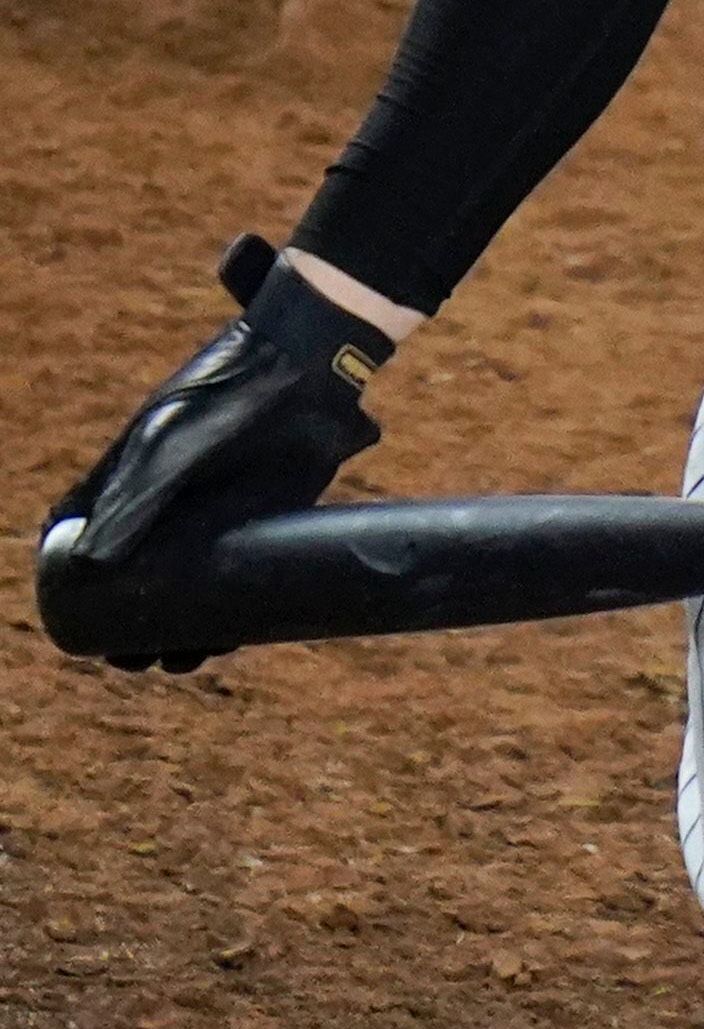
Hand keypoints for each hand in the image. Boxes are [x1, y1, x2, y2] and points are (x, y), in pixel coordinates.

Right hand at [46, 236, 392, 668]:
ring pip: (189, 585)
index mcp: (127, 479)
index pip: (82, 540)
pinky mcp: (261, 519)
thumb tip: (86, 568)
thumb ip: (132, 500)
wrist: (303, 367)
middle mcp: (167, 502)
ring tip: (181, 662)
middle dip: (132, 625)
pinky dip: (231, 612)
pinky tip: (228, 644)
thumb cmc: (225, 395)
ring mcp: (214, 513)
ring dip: (183, 628)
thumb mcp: (170, 445)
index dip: (76, 588)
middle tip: (136, 662)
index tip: (81, 630)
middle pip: (136, 576)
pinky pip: (241, 577)